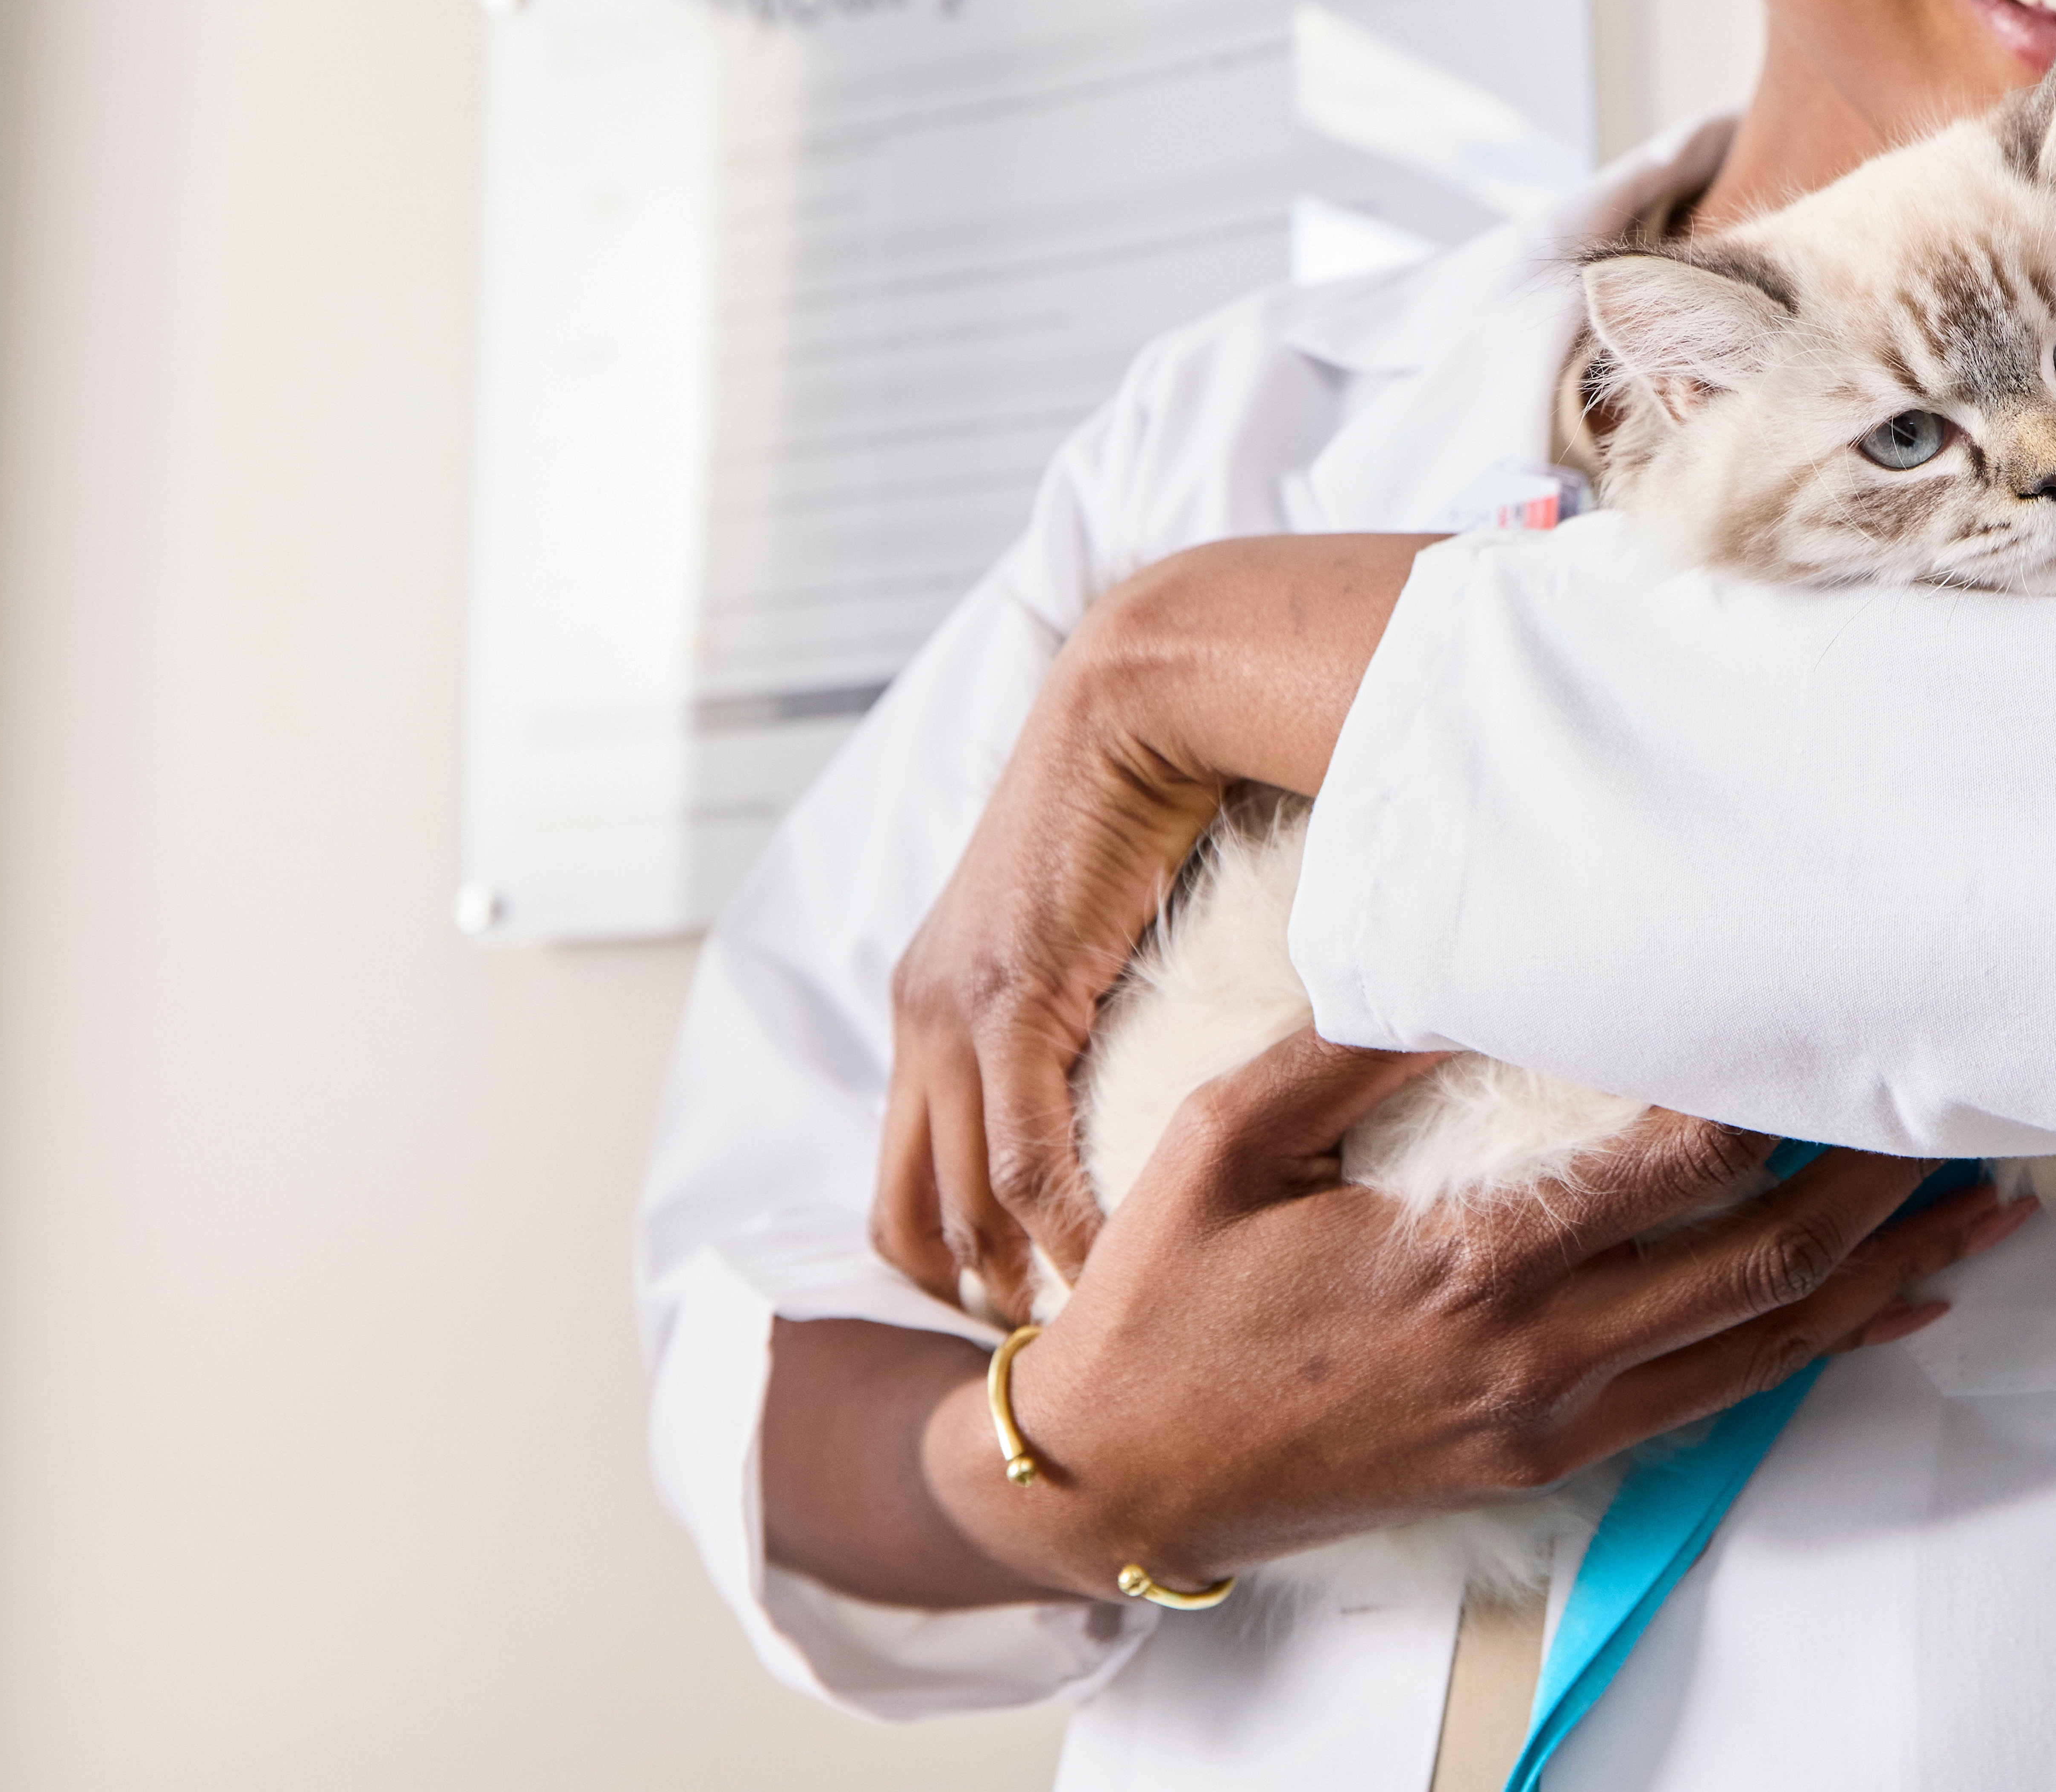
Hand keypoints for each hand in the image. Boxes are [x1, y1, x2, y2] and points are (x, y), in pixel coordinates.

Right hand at [773, 1031, 2033, 1607]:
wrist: (1117, 1480)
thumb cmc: (1163, 1304)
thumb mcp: (1222, 1143)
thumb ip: (1347, 1050)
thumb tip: (1448, 953)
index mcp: (1464, 1264)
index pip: (1670, 1167)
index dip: (1770, 1095)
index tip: (1839, 1021)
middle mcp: (1532, 1353)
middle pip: (1758, 1259)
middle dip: (1877, 1186)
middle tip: (1965, 1110)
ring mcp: (1547, 1418)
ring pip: (1764, 1342)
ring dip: (1883, 1275)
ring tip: (1983, 1210)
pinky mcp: (1543, 1457)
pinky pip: (1717, 1401)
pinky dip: (1816, 1351)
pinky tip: (1886, 1314)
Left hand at [874, 533, 1431, 1319]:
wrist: (1142, 695)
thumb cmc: (1148, 792)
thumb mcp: (1098, 918)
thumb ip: (1095, 995)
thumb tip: (1142, 1056)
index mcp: (935, 996)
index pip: (909, 1173)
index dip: (952, 1259)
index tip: (1023, 1318)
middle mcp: (922, 1014)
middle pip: (907, 1212)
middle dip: (968, 1300)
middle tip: (1051, 1360)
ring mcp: (953, 1011)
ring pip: (959, 1204)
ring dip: (1019, 1284)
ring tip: (1089, 1340)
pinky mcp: (1007, 1001)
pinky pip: (1026, 1161)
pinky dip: (1064, 1232)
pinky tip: (1115, 1273)